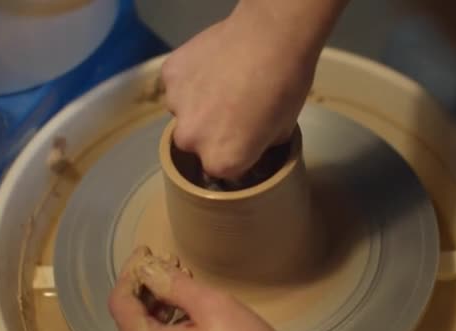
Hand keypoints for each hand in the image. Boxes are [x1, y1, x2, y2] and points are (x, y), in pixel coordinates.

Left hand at [109, 246, 281, 330]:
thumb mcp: (212, 307)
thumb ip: (175, 285)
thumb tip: (147, 266)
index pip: (120, 303)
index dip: (130, 272)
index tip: (145, 250)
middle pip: (130, 314)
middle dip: (146, 282)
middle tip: (164, 259)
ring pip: (145, 324)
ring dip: (158, 296)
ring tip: (178, 273)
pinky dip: (168, 313)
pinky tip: (186, 299)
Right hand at [158, 1, 321, 178]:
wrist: (272, 36)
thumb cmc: (286, 86)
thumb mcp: (283, 130)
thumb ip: (259, 147)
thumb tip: (255, 145)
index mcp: (221, 160)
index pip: (221, 169)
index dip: (234, 155)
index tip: (243, 140)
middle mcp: (192, 140)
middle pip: (195, 143)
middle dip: (209, 132)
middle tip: (231, 109)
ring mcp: (176, 105)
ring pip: (183, 112)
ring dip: (197, 104)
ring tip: (222, 83)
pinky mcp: (169, 74)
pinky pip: (177, 84)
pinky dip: (190, 79)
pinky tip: (211, 65)